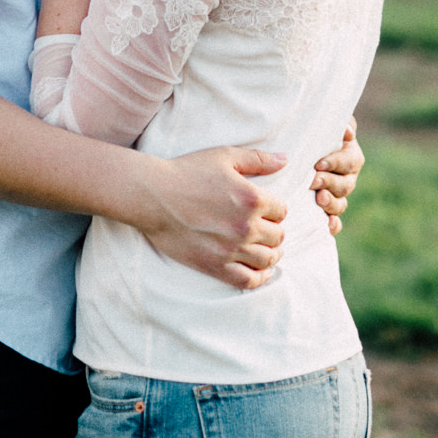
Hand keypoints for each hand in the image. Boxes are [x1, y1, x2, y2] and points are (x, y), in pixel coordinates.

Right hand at [135, 145, 288, 289]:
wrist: (153, 196)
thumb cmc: (187, 172)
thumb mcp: (224, 156)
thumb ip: (258, 159)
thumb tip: (285, 160)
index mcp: (252, 198)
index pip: (281, 211)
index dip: (276, 210)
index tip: (268, 211)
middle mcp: (246, 226)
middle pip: (278, 236)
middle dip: (275, 231)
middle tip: (268, 229)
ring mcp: (231, 249)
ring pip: (267, 259)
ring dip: (272, 254)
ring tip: (269, 250)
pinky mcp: (215, 266)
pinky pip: (248, 280)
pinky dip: (260, 278)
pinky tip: (262, 272)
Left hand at [311, 118, 361, 235]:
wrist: (297, 148)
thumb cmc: (312, 131)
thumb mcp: (324, 123)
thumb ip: (338, 124)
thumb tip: (347, 133)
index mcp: (350, 156)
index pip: (350, 162)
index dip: (336, 163)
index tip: (318, 164)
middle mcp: (347, 178)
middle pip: (345, 185)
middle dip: (329, 183)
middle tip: (313, 181)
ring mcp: (337, 196)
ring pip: (341, 204)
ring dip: (331, 203)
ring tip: (319, 199)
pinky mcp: (326, 210)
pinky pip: (335, 222)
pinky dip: (333, 225)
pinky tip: (326, 225)